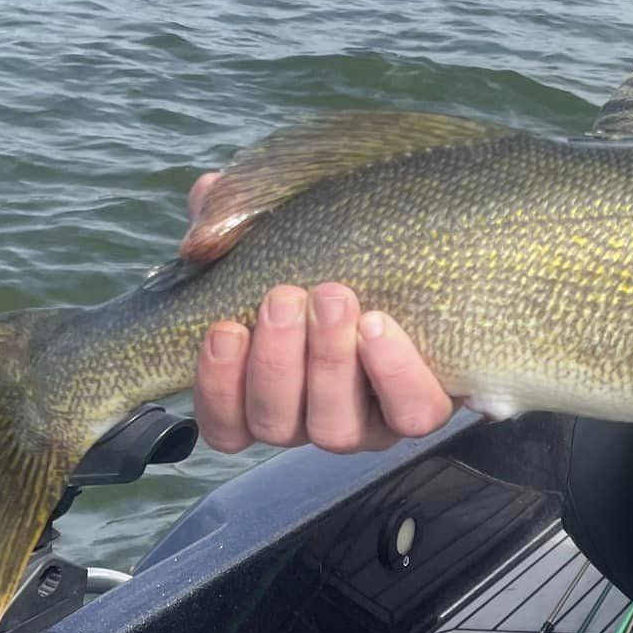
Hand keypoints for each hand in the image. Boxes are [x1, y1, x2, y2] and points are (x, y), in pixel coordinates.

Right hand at [186, 173, 457, 454]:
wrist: (429, 240)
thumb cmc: (333, 240)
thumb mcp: (278, 216)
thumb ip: (232, 211)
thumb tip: (203, 203)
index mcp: (267, 388)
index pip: (226, 425)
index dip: (218, 387)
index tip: (224, 329)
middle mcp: (312, 415)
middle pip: (276, 424)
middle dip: (275, 362)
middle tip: (283, 296)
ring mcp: (370, 420)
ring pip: (335, 429)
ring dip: (327, 364)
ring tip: (333, 298)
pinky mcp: (424, 406)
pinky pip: (411, 414)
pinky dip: (392, 374)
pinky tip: (377, 324)